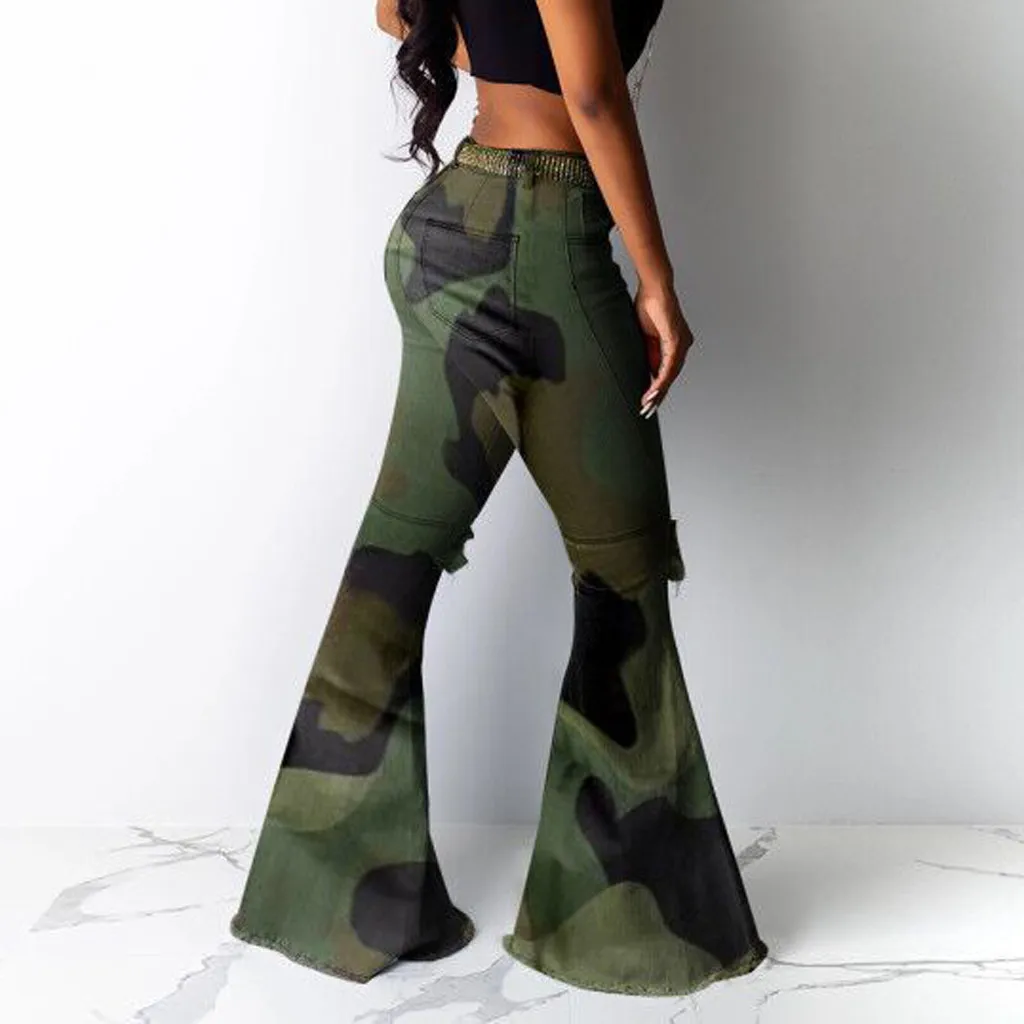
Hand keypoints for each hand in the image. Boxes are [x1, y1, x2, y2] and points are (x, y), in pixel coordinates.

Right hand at [633, 280, 693, 415]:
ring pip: (670, 374)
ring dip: (658, 391)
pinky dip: (661, 379)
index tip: (647, 402)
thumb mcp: (646, 337)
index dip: (656, 388)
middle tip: (646, 411)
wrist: (654, 288)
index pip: (667, 371)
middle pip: (670, 377)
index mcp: (676, 344)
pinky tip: (653, 390)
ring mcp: (682, 343)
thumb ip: (649, 353)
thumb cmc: (648, 307)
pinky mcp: (677, 340)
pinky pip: (669, 365)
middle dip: (657, 395)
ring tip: (647, 405)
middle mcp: (683, 345)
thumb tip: (648, 372)